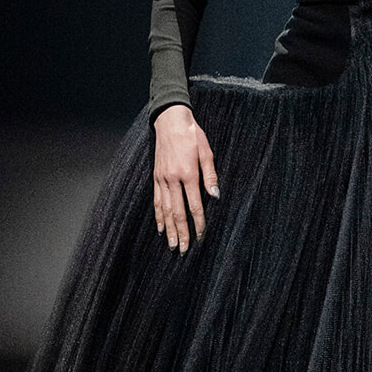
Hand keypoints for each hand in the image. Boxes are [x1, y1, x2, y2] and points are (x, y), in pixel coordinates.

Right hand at [152, 106, 218, 250]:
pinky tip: (161, 228)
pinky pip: (157, 201)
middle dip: (182, 232)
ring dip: (169, 229)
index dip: (199, 222)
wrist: (170, 121)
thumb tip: (215, 197)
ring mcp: (162, 179)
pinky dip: (158, 216)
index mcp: (188, 174)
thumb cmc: (192, 135)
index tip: (202, 236)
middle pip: (177, 212)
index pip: (194, 205)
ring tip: (172, 245)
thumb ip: (210, 176)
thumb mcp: (206, 152)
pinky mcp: (156, 177)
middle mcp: (172, 179)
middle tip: (184, 250)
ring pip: (165, 210)